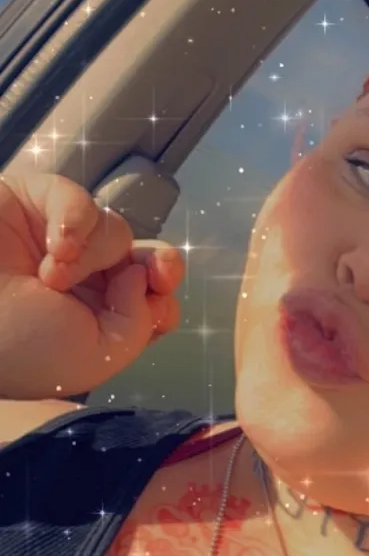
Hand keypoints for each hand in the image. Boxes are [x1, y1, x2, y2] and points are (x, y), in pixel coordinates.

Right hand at [0, 172, 183, 399]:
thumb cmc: (17, 347)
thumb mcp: (98, 356)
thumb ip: (140, 323)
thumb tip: (142, 276)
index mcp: (97, 318)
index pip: (151, 299)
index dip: (163, 295)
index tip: (159, 296)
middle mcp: (82, 281)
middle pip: (145, 259)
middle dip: (161, 263)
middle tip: (157, 272)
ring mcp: (57, 241)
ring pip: (116, 232)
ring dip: (92, 257)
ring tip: (50, 278)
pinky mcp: (30, 203)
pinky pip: (76, 199)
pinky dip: (74, 222)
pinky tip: (56, 249)